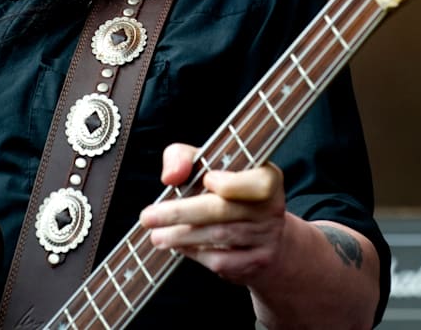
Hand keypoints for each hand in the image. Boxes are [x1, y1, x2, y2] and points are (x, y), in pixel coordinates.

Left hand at [138, 143, 286, 283]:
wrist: (264, 238)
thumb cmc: (228, 194)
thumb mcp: (210, 165)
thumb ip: (184, 158)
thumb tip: (170, 176)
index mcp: (267, 176)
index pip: (256, 182)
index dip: (232, 183)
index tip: (206, 180)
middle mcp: (272, 207)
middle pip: (224, 210)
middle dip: (180, 213)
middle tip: (148, 217)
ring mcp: (267, 237)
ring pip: (219, 237)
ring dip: (181, 236)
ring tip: (156, 235)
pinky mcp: (258, 262)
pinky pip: (222, 260)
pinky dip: (196, 253)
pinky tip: (180, 247)